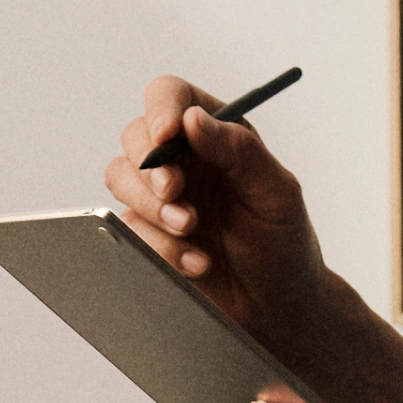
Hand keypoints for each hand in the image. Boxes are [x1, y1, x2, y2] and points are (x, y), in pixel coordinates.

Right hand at [104, 76, 334, 342]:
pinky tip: (197, 262)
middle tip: (176, 194)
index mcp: (215, 134)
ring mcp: (160, 196)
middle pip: (136, 136)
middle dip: (150, 167)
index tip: (166, 135)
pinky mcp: (147, 234)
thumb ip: (239, 151)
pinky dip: (161, 247)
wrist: (275, 305)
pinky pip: (128, 228)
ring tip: (193, 230)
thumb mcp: (275, 192)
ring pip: (120, 178)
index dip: (161, 108)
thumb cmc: (282, 240)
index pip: (172, 96)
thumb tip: (195, 119)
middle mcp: (183, 158)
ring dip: (153, 207)